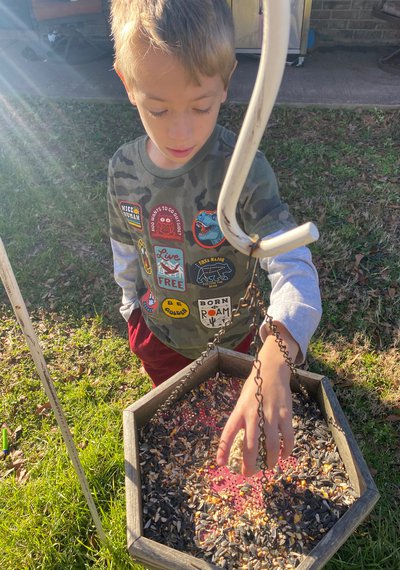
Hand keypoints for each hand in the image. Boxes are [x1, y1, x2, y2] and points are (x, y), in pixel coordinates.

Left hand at [216, 324, 297, 475]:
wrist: (272, 370)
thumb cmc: (255, 388)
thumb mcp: (242, 402)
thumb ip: (241, 420)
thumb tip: (239, 445)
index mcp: (239, 410)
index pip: (228, 433)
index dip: (223, 450)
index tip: (220, 464)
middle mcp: (253, 413)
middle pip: (250, 445)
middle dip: (249, 463)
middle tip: (248, 474)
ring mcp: (270, 414)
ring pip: (271, 445)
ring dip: (270, 460)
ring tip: (269, 467)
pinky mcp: (285, 414)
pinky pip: (287, 437)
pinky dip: (286, 450)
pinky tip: (284, 455)